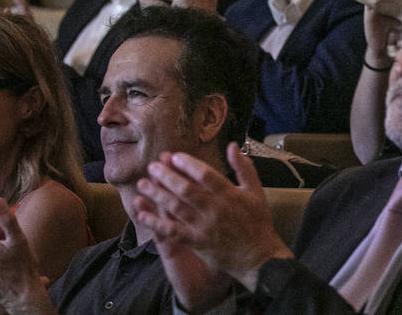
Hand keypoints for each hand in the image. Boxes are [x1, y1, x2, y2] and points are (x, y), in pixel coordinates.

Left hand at [132, 145, 292, 288]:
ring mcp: (204, 226)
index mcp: (230, 194)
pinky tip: (143, 214)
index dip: (188, 164)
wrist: (258, 256)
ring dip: (157, 195)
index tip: (174, 156)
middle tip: (152, 166)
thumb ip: (244, 167)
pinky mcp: (196, 242)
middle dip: (167, 176)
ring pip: (176, 207)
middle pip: (186, 190)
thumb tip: (231, 146)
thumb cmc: (258, 221)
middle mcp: (215, 209)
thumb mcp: (256, 190)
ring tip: (143, 184)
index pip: (205, 174)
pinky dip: (157, 223)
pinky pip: (172, 231)